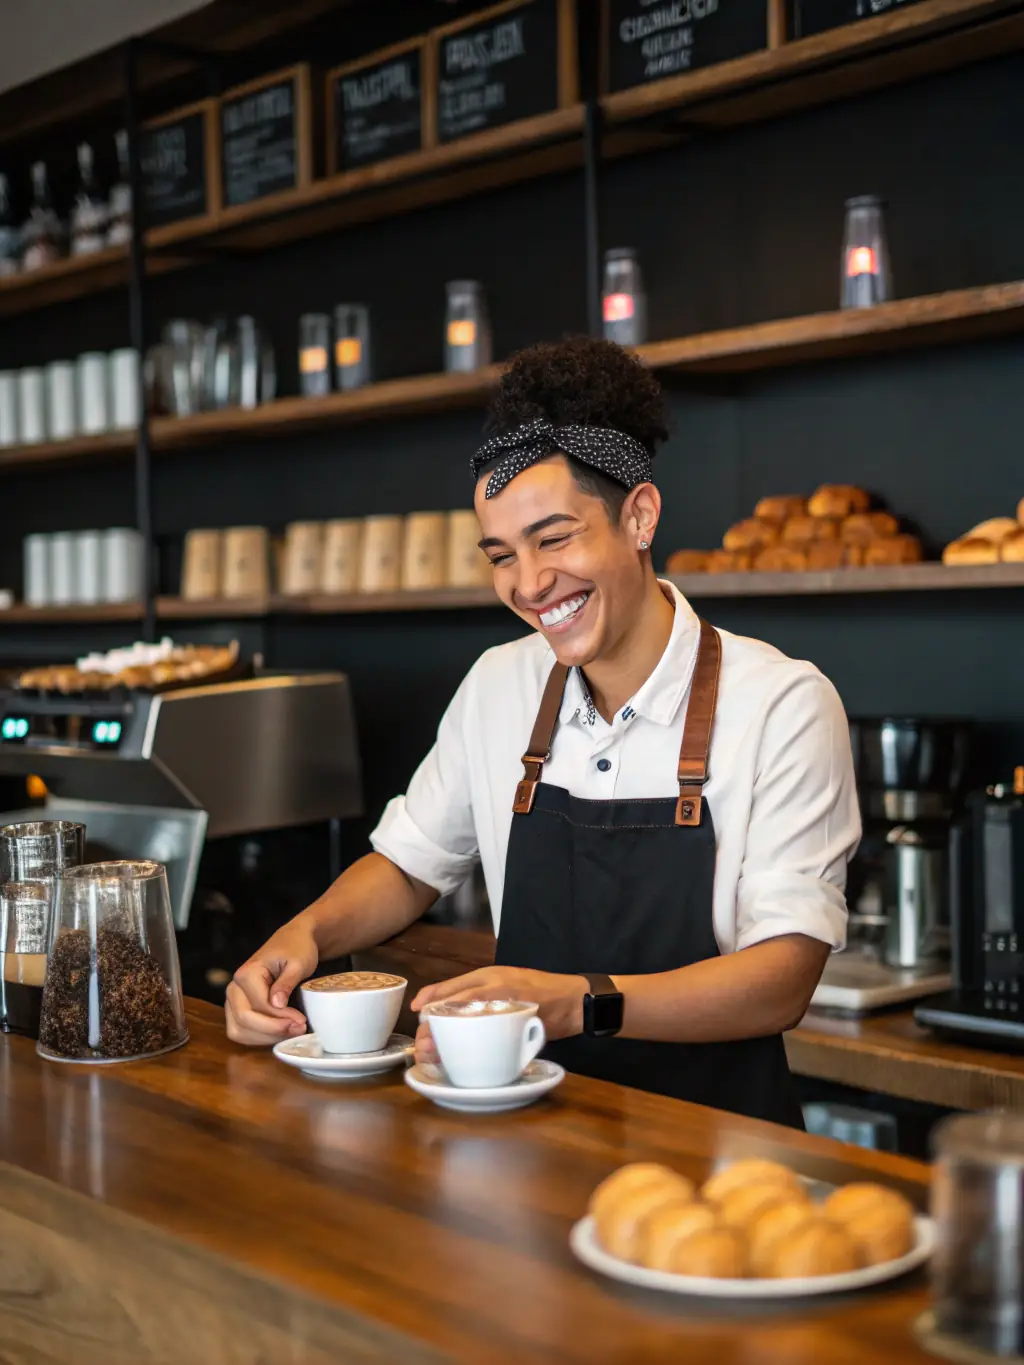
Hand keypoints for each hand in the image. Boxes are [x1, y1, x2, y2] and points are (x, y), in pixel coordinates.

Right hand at [225, 917, 319, 1046]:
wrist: (292, 941)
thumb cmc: (296, 949)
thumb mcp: (298, 963)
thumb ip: (286, 982)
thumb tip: (276, 1004)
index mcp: (246, 974)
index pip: (260, 1005)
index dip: (281, 1018)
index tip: (302, 1021)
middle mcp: (234, 988)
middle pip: (245, 1020)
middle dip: (272, 1030)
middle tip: (299, 1029)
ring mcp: (233, 1000)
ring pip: (240, 1031)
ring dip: (266, 1038)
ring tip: (292, 1032)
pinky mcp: (238, 1009)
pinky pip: (242, 1031)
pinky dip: (260, 1038)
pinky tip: (281, 1033)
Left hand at [410, 967, 586, 1066]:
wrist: (577, 999)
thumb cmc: (543, 996)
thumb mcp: (510, 989)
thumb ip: (487, 999)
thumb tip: (460, 1018)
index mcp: (490, 975)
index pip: (452, 984)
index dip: (430, 996)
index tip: (416, 1010)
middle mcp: (494, 980)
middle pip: (453, 998)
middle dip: (433, 1022)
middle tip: (423, 1043)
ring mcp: (506, 994)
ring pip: (465, 1008)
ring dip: (446, 1031)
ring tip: (434, 1048)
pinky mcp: (518, 1010)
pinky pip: (490, 1021)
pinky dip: (473, 1034)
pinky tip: (464, 1047)